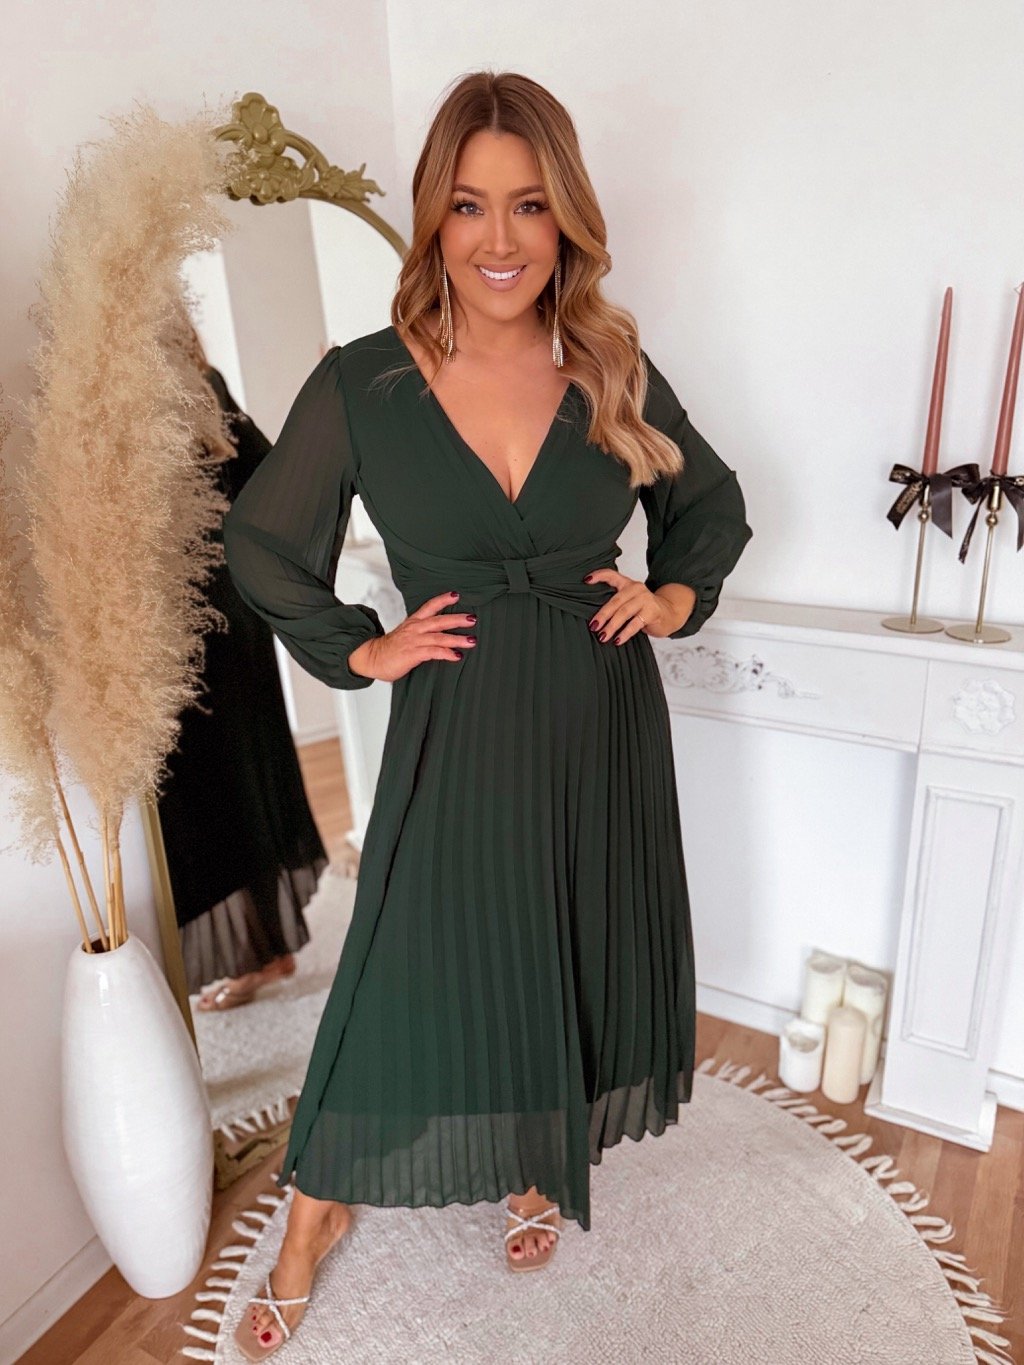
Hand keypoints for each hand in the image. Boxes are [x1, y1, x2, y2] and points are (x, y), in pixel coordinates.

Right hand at [348, 591, 476, 680]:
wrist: (372, 658)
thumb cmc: (390, 649)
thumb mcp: (406, 635)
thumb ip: (422, 633)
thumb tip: (439, 633)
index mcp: (413, 622)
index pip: (429, 606)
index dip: (443, 600)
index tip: (456, 595)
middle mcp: (415, 629)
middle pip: (439, 620)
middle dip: (457, 619)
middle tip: (473, 618)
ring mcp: (414, 641)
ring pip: (439, 637)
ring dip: (457, 639)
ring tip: (471, 640)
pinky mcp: (413, 653)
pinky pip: (433, 652)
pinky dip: (446, 653)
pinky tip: (457, 656)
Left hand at [583, 569, 696, 643]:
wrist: (669, 614)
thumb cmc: (644, 610)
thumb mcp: (629, 602)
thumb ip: (616, 604)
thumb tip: (593, 619)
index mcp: (627, 584)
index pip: (611, 575)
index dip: (599, 576)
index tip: (586, 580)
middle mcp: (636, 588)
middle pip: (615, 600)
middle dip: (603, 614)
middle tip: (593, 626)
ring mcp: (645, 599)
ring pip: (624, 612)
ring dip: (612, 626)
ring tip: (603, 636)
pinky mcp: (653, 611)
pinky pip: (635, 623)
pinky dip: (625, 633)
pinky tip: (617, 640)